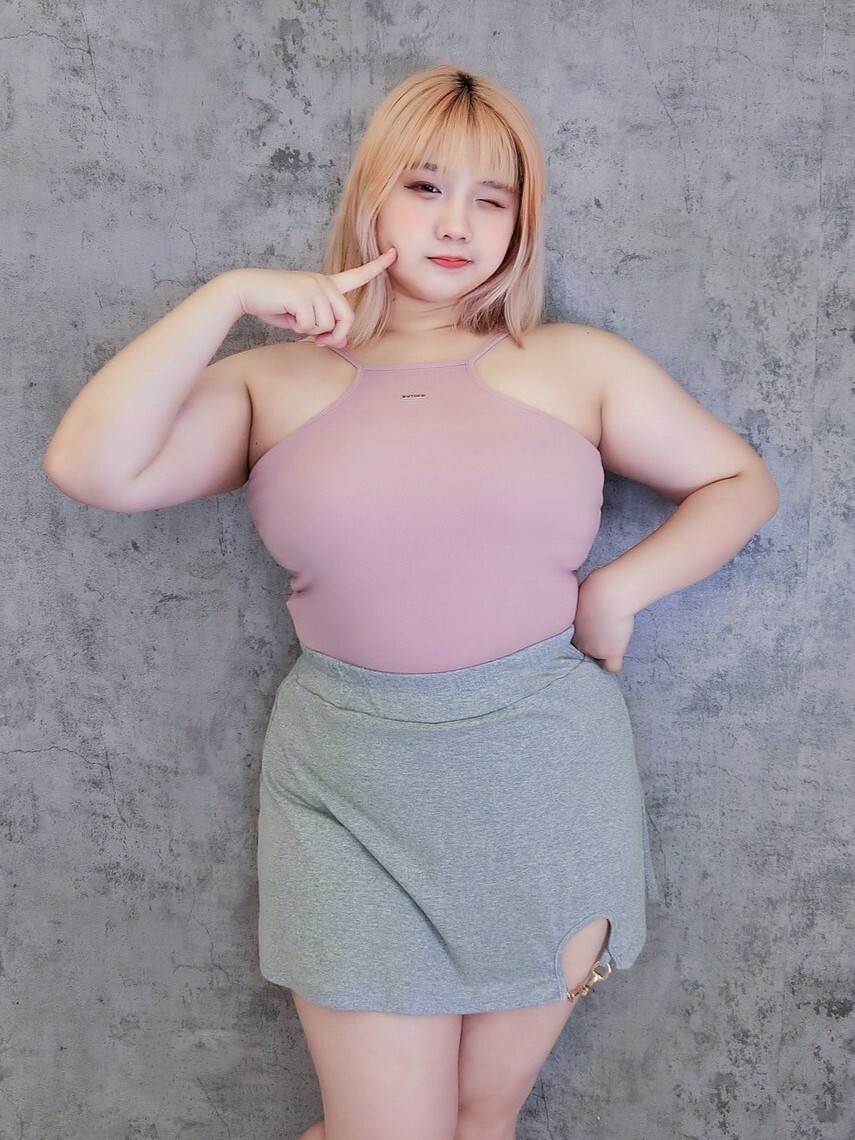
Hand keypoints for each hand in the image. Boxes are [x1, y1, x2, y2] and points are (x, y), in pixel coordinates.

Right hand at [230, 248, 397, 345]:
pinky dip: (298, 329)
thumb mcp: (303, 318)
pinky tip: (285, 315)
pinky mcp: (303, 295)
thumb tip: (342, 343)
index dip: (377, 267)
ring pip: (328, 325)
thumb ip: (324, 327)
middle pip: (346, 319)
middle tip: (317, 341)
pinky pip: (311, 326)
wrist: (245, 290)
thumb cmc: (273, 304)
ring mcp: (314, 287)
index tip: (395, 254)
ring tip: (294, 320)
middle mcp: (323, 282)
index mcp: (325, 283)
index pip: (357, 275)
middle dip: (334, 336)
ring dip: (311, 332)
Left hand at [572, 569, 635, 672]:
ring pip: (595, 660)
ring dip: (601, 654)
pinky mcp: (611, 652)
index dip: (577, 638)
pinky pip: (612, 668)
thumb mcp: (575, 597)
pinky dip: (613, 665)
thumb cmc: (593, 588)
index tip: (585, 632)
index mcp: (568, 630)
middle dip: (587, 647)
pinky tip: (615, 657)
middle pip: (581, 652)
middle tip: (598, 635)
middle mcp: (578, 643)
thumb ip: (574, 610)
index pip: (569, 642)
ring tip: (609, 641)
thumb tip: (579, 609)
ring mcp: (594, 650)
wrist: (609, 594)